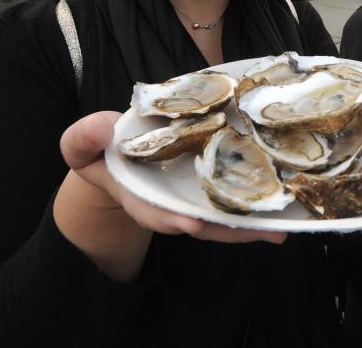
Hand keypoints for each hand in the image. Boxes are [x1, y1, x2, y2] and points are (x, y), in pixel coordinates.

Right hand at [56, 111, 284, 280]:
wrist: (114, 153)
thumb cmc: (98, 149)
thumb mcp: (81, 144)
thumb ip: (84, 138)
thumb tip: (102, 129)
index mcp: (136, 194)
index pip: (153, 211)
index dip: (171, 218)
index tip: (190, 224)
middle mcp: (167, 202)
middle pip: (198, 221)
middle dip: (227, 228)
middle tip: (259, 232)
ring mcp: (188, 197)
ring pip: (220, 216)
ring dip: (249, 224)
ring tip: (280, 229)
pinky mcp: (205, 185)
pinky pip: (229, 199)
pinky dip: (253, 206)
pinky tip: (280, 210)